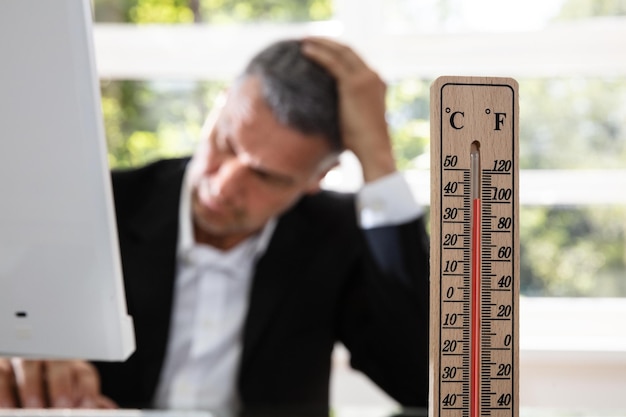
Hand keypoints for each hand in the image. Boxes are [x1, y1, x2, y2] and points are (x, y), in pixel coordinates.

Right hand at [0, 358, 115, 408]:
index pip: (84, 374)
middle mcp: (50, 360)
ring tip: (34, 409)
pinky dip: (4, 391)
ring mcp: (24, 361)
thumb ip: (86, 402)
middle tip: (62, 407)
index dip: (87, 391)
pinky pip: (2, 374)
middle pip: (59, 363)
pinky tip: (8, 408)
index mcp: (73, 369)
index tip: (88, 408)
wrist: (27, 383)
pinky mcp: (2, 366)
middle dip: (61, 386)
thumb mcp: (73, 397)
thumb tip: (109, 411)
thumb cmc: (53, 392)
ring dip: (32, 387)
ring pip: (29, 364)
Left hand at [301, 37, 396, 182]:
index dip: (338, 51)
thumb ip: (346, 108)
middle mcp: (373, 76)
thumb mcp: (355, 120)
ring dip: (321, 43)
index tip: (322, 49)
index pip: (355, 60)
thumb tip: (326, 110)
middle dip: (329, 42)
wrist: (373, 150)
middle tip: (310, 39)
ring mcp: (365, 78)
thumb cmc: (362, 144)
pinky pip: (333, 62)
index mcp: (376, 83)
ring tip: (304, 40)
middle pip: (348, 50)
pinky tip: (305, 51)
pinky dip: (318, 54)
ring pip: (340, 51)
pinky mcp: (354, 84)